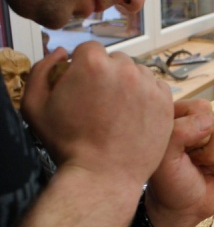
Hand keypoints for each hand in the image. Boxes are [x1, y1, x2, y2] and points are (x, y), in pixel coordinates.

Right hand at [21, 43, 173, 196]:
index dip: (83, 69)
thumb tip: (61, 53)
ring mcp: (148, 85)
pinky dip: (146, 97)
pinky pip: (155, 88)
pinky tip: (133, 116)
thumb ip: (41, 70)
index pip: (88, 50)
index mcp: (92, 62)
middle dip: (106, 76)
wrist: (102, 176)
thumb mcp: (34, 105)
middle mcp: (124, 68)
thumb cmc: (68, 145)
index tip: (83, 88)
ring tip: (117, 112)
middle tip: (100, 104)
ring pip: (136, 73)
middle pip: (114, 60)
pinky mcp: (165, 102)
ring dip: (128, 85)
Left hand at [145, 99, 213, 226]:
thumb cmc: (171, 183)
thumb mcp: (165, 159)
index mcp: (181, 115)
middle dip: (212, 152)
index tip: (185, 152)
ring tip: (206, 169)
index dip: (198, 134)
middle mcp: (203, 120)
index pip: (203, 109)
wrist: (186, 207)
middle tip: (196, 164)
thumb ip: (178, 132)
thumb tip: (209, 122)